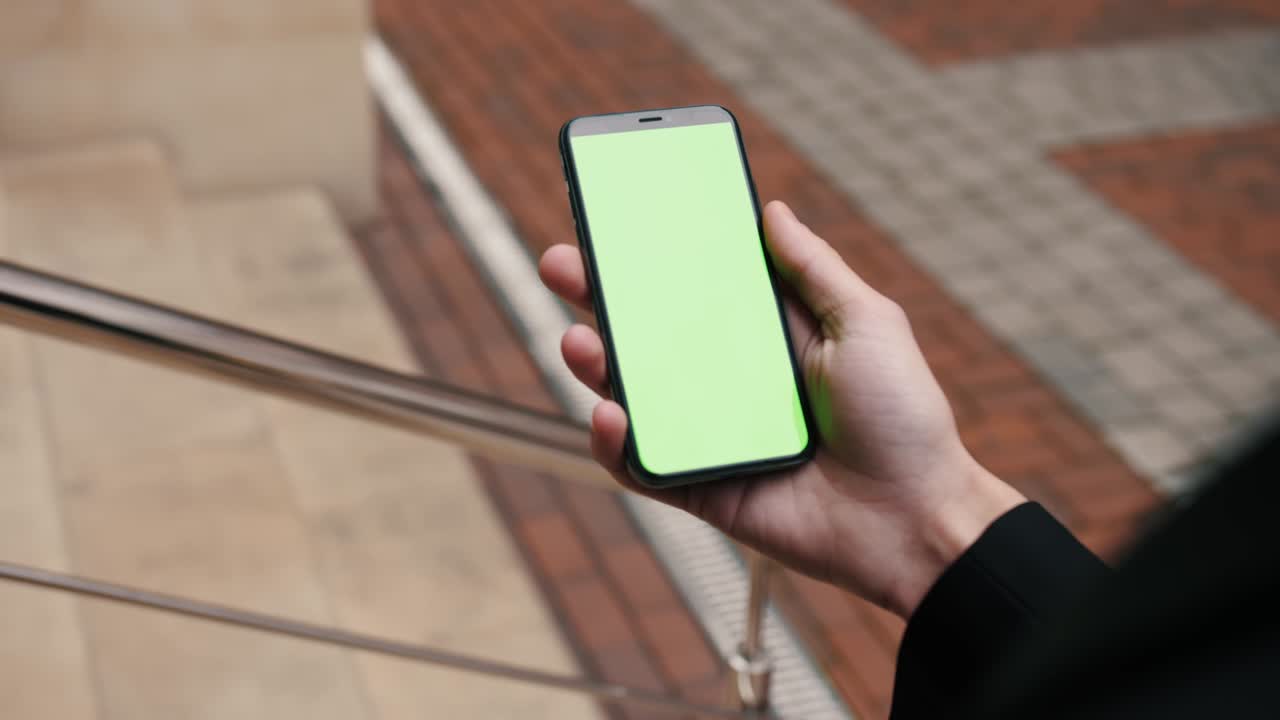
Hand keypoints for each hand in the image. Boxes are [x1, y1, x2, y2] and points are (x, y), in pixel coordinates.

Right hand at [539, 201, 1023, 617]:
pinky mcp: (700, 486)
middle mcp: (729, 379)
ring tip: (578, 341)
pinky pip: (642, 463)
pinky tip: (610, 415)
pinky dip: (615, 443)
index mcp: (765, 335)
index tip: (615, 218)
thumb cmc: (902, 416)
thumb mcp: (866, 322)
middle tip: (562, 264)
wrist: (915, 518)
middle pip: (649, 333)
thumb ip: (814, 268)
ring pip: (633, 394)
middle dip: (600, 298)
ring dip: (595, 365)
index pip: (695, 287)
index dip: (654, 255)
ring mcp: (710, 432)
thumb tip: (772, 210)